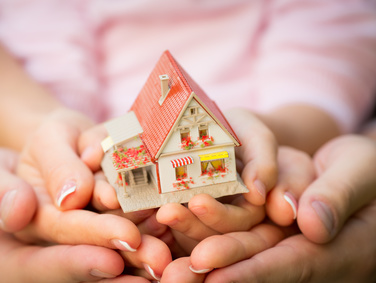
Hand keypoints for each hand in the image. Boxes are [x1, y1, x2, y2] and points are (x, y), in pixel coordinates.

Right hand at [0, 147, 170, 281]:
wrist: (15, 169)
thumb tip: (30, 207)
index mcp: (4, 262)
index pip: (42, 267)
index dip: (76, 263)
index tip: (109, 260)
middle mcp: (43, 262)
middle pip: (85, 264)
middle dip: (122, 260)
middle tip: (157, 260)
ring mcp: (67, 252)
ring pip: (107, 255)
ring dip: (141, 251)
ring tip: (170, 247)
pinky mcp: (88, 237)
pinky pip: (115, 240)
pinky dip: (142, 230)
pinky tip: (167, 227)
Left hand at [149, 109, 278, 254]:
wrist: (225, 126)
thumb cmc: (246, 132)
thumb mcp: (259, 140)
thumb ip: (265, 164)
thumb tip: (258, 194)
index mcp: (251, 209)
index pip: (240, 225)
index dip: (221, 218)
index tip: (198, 203)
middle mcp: (228, 218)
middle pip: (210, 232)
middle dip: (189, 224)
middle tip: (166, 212)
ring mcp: (204, 214)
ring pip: (188, 229)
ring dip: (171, 221)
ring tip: (153, 208)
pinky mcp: (182, 207)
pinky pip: (171, 213)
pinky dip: (155, 209)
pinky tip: (139, 200)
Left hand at [161, 135, 375, 281]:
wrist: (358, 171)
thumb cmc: (368, 171)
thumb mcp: (363, 171)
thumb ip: (340, 195)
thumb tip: (313, 225)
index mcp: (335, 250)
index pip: (287, 264)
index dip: (250, 272)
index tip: (212, 276)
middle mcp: (304, 252)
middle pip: (255, 260)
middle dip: (215, 262)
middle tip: (176, 268)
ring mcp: (285, 240)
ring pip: (242, 245)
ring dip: (202, 241)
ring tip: (168, 230)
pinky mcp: (271, 227)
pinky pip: (240, 229)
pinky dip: (210, 226)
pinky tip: (178, 219)